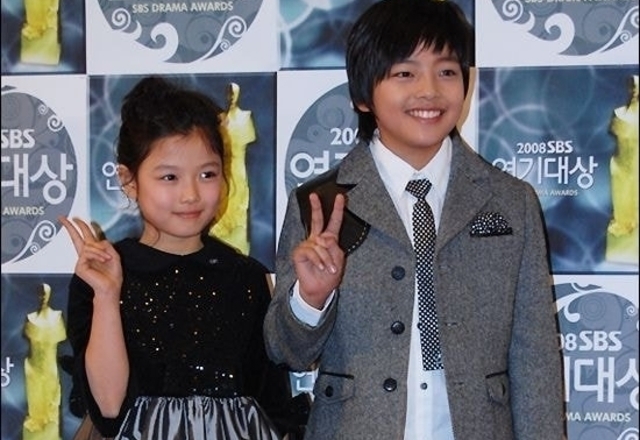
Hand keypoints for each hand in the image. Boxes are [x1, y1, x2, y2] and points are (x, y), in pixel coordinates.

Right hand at [59, 217, 122, 301]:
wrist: (111, 287)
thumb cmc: (113, 274)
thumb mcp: (114, 255)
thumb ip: (106, 245)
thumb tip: (97, 241)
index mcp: (93, 251)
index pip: (84, 236)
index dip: (79, 227)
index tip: (73, 218)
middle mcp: (85, 255)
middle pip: (77, 237)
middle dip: (71, 226)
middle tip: (65, 217)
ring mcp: (81, 260)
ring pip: (89, 246)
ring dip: (101, 251)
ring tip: (108, 259)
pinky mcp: (80, 266)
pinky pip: (88, 253)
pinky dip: (98, 255)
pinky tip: (104, 260)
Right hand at [292, 193, 344, 308]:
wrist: (320, 288)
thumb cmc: (329, 275)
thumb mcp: (339, 258)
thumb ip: (334, 246)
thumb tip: (325, 239)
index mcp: (328, 239)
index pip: (334, 222)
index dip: (337, 209)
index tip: (341, 198)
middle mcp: (317, 239)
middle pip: (317, 220)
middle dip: (316, 207)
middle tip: (314, 196)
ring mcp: (308, 245)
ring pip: (320, 244)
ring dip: (327, 259)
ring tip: (329, 268)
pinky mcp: (300, 253)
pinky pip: (311, 252)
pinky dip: (319, 261)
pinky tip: (321, 267)